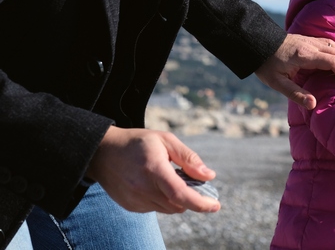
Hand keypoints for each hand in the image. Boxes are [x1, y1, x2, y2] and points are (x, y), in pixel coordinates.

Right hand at [86, 126, 219, 213]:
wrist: (103, 152)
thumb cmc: (137, 143)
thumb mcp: (166, 140)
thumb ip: (188, 158)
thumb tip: (209, 176)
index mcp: (154, 169)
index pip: (180, 193)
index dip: (200, 203)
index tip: (215, 206)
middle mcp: (143, 188)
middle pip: (177, 204)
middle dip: (191, 198)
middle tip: (194, 182)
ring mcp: (135, 200)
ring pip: (168, 209)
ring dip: (177, 199)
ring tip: (170, 178)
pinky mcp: (131, 206)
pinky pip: (156, 208)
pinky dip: (164, 200)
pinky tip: (156, 184)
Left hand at [255, 33, 334, 109]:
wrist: (259, 42)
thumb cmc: (266, 64)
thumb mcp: (277, 83)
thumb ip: (295, 94)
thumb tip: (313, 105)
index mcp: (304, 55)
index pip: (332, 62)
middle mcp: (312, 45)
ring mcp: (312, 41)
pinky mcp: (312, 40)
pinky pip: (333, 45)